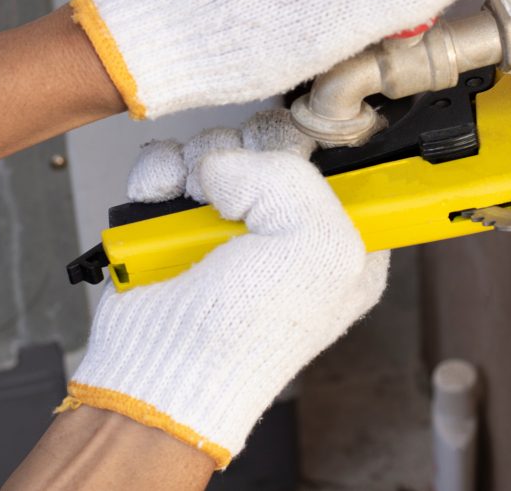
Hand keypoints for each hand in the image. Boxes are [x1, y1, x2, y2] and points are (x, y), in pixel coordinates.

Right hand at [63, 110, 389, 468]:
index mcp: (344, 240)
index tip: (299, 149)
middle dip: (252, 153)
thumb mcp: (318, 247)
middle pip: (277, 141)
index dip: (323, 145)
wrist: (161, 368)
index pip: (349, 161)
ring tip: (192, 204)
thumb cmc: (249, 333)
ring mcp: (234, 220)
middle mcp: (291, 226)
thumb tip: (232, 162)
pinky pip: (171, 162)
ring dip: (199, 165)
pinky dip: (161, 175)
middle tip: (239, 193)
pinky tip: (161, 201)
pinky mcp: (180, 219)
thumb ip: (296, 178)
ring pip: (222, 146)